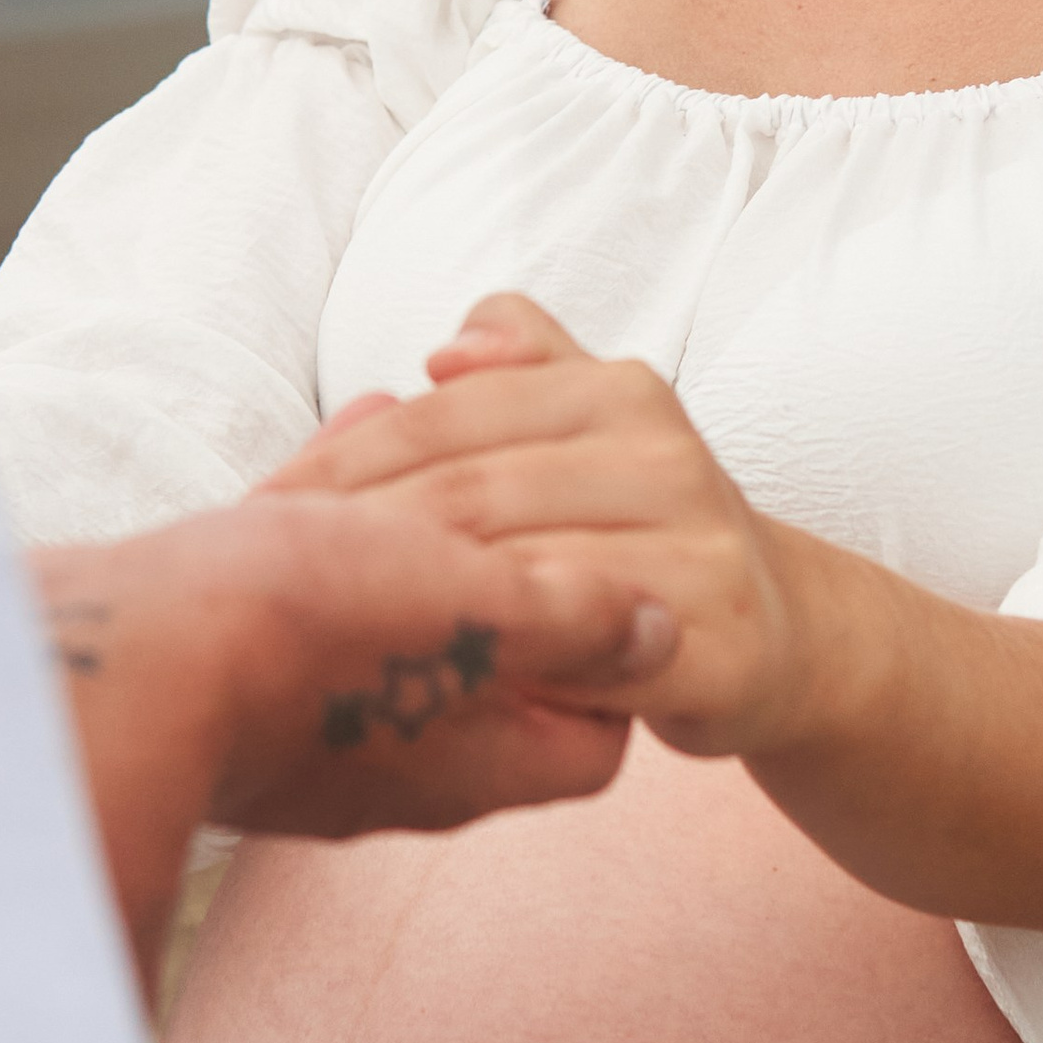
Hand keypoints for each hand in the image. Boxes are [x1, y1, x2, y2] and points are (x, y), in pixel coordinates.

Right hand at [34, 484, 674, 978]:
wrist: (97, 672)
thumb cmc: (294, 637)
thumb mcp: (470, 609)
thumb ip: (570, 619)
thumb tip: (661, 629)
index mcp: (474, 764)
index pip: (594, 735)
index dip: (614, 652)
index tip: (605, 568)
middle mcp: (395, 772)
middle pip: (493, 680)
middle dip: (505, 575)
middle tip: (514, 488)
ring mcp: (307, 739)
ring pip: (391, 631)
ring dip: (415, 537)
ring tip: (426, 440)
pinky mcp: (232, 689)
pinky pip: (311, 609)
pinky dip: (337, 528)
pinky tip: (343, 444)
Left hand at [291, 297, 847, 761]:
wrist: (779, 633)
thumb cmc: (643, 526)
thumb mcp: (588, 422)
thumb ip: (522, 359)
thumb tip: (443, 347)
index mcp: (618, 391)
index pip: (442, 418)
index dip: (339, 468)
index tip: (263, 516)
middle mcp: (668, 455)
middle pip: (465, 501)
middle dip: (355, 549)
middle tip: (274, 590)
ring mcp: (702, 548)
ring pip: (515, 580)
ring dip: (416, 617)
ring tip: (332, 643)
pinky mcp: (718, 643)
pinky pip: (580, 663)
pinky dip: (505, 679)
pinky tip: (441, 695)